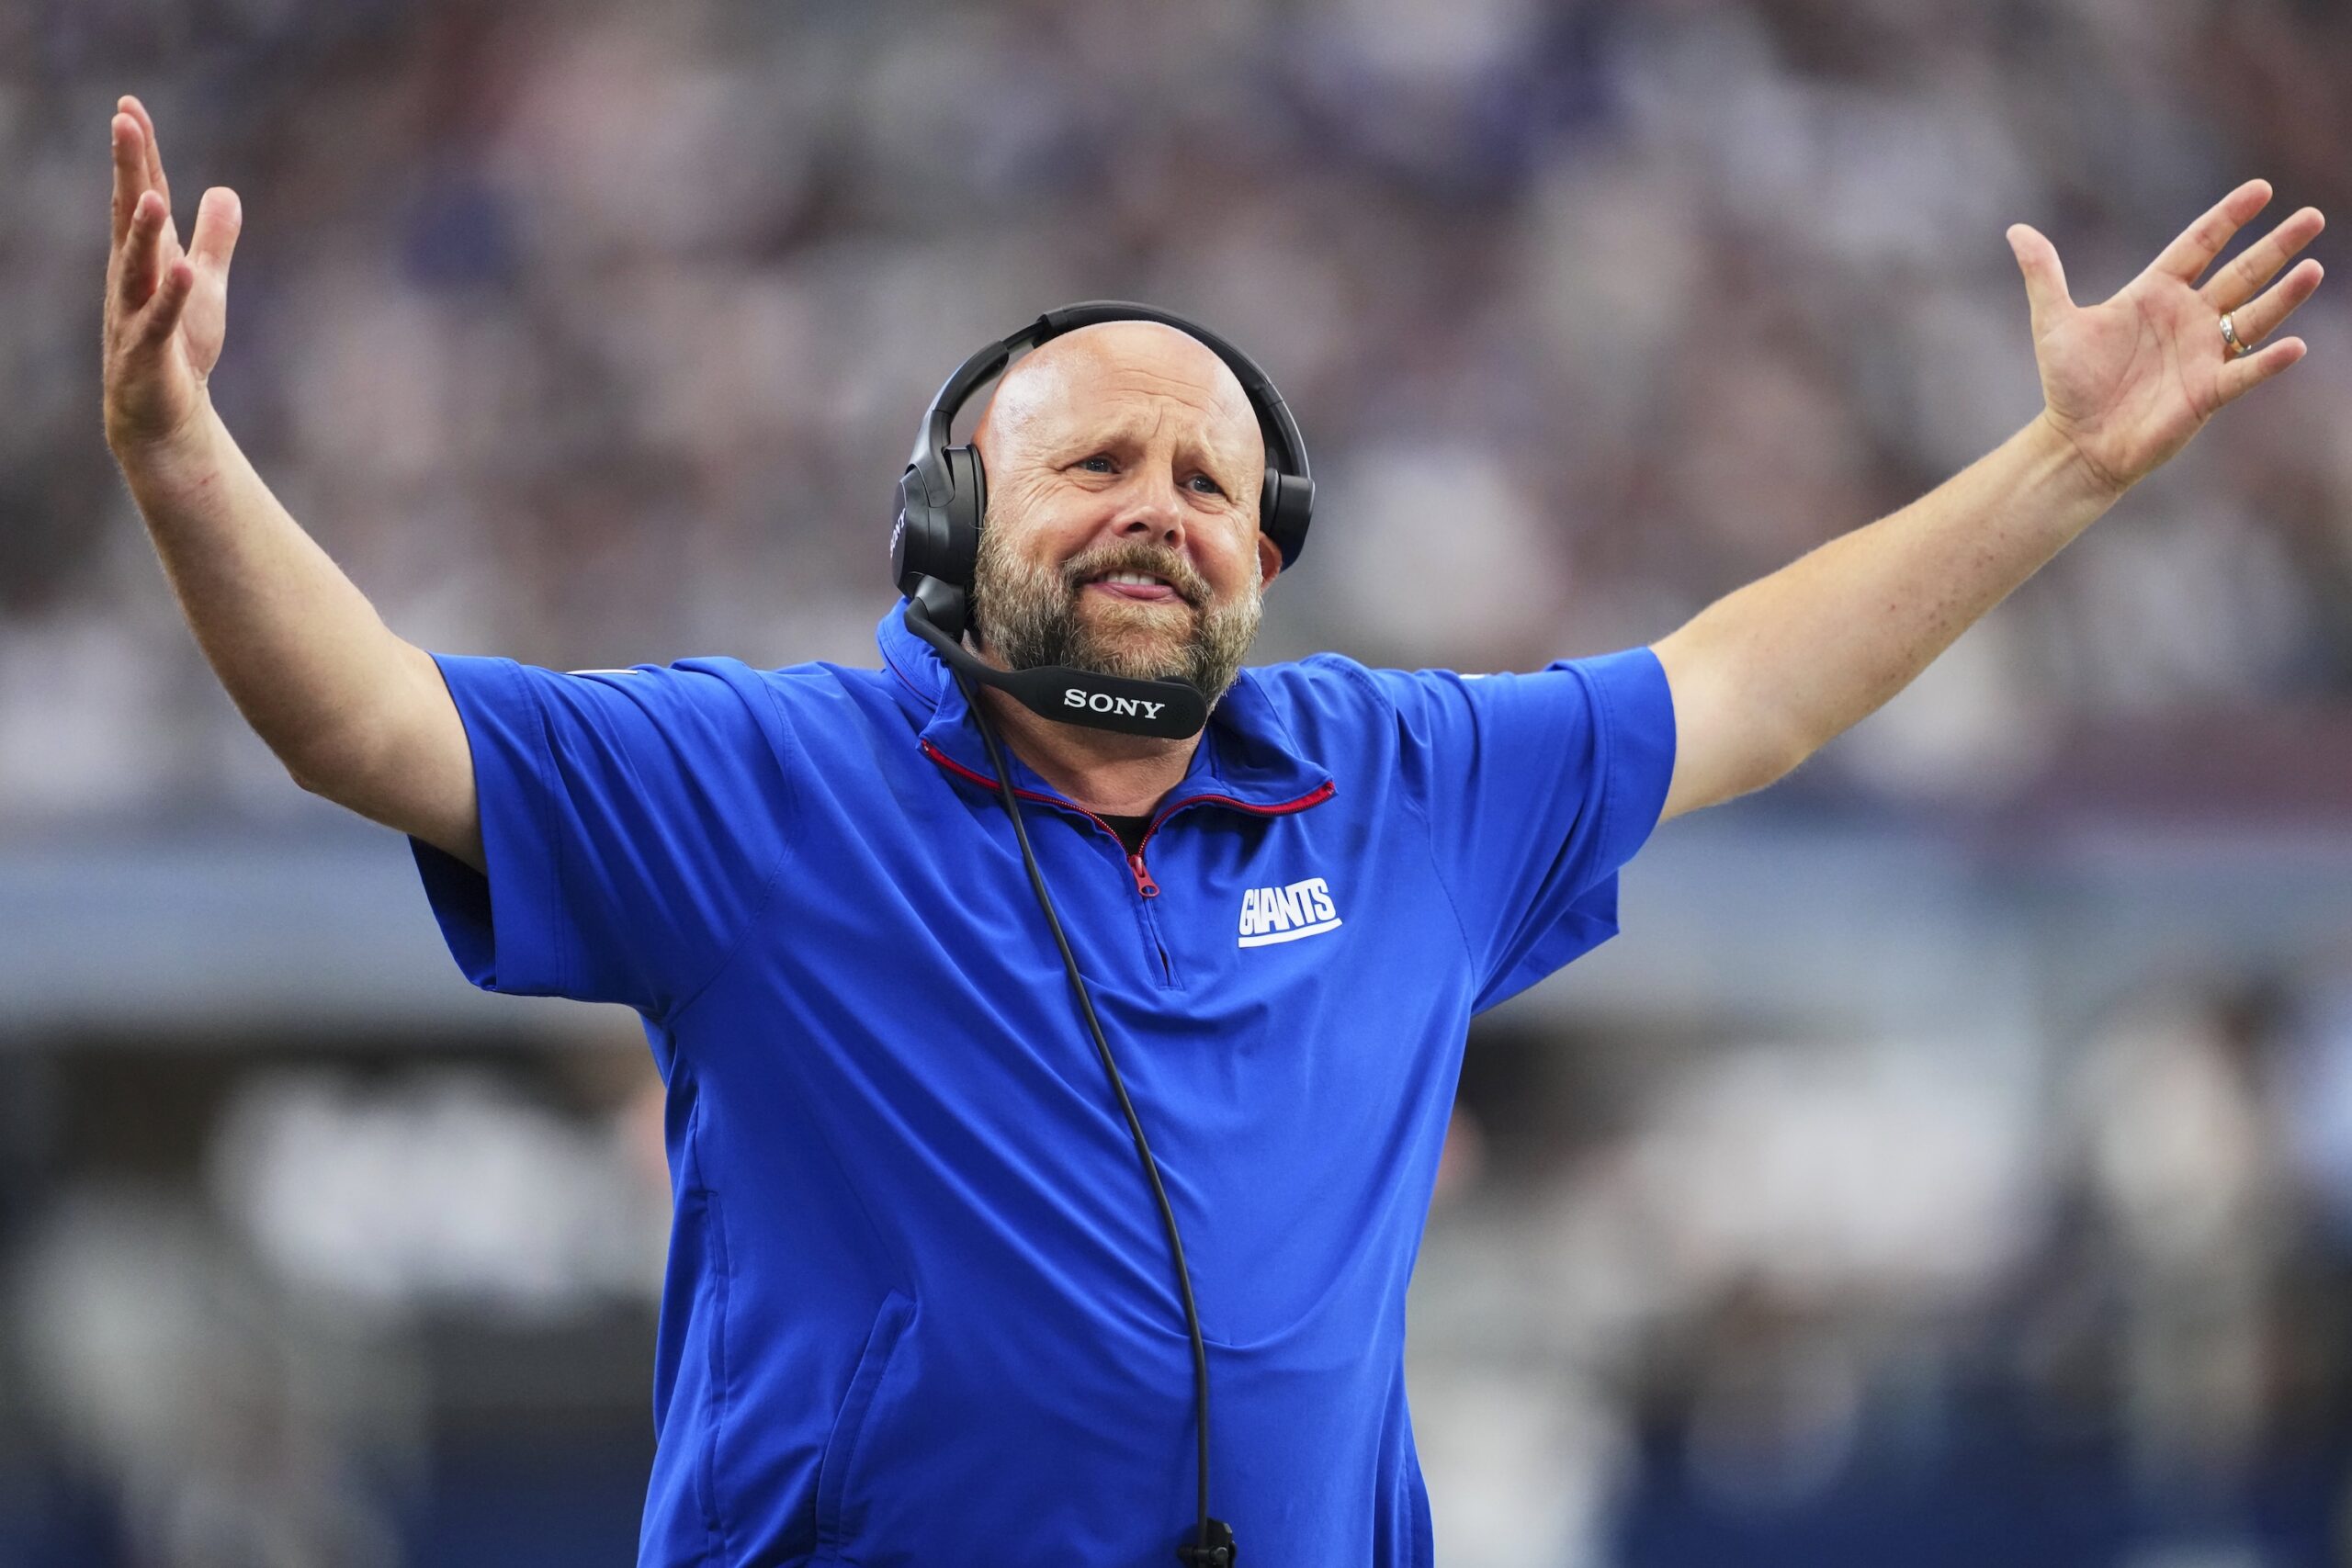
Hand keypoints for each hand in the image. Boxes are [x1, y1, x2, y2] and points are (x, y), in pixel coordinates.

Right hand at [102, 94, 242, 455]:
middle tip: (123, 121)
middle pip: (129, 215)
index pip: (140, 195)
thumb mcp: (205, 283)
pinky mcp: (147, 353)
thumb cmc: (179, 346)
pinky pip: (159, 321)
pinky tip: (183, 269)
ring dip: (144, 231)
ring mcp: (133, 314)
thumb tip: (224, 189)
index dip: (138, 153)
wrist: (162, 415)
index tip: (129, 106)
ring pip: (136, 266)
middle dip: (128, 171)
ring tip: (155, 194)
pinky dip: (172, 296)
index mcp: (145, 257)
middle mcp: (131, 278)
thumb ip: (213, 237)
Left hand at [2007, 180, 2323, 497]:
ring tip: (2313, 268)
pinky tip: (2294, 346)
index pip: (2199, 245)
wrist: (2076, 442)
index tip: (2260, 190)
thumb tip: (2016, 230)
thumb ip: (2043, 274)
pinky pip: (2245, 373)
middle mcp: (2188, 318)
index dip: (2228, 217)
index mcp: (2156, 294)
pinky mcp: (2207, 392)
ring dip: (2284, 295)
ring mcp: (2202, 354)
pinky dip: (2268, 361)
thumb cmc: (2069, 384)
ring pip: (2254, 317)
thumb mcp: (2054, 323)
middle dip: (2276, 247)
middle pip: (2241, 273)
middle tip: (2313, 217)